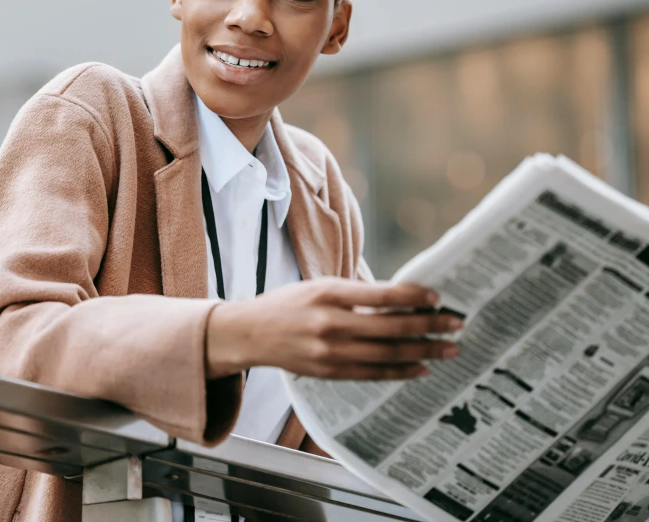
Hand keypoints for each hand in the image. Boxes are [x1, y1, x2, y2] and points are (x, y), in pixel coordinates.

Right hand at [205, 278, 462, 380]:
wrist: (250, 334)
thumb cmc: (288, 304)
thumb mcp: (319, 287)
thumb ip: (356, 294)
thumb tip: (401, 299)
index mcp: (329, 294)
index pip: (381, 295)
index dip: (414, 297)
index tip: (438, 297)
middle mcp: (330, 323)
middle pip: (390, 327)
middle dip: (428, 326)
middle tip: (456, 324)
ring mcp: (329, 351)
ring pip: (386, 354)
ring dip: (422, 351)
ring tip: (448, 349)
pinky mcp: (328, 372)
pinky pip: (371, 374)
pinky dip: (399, 371)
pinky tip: (420, 368)